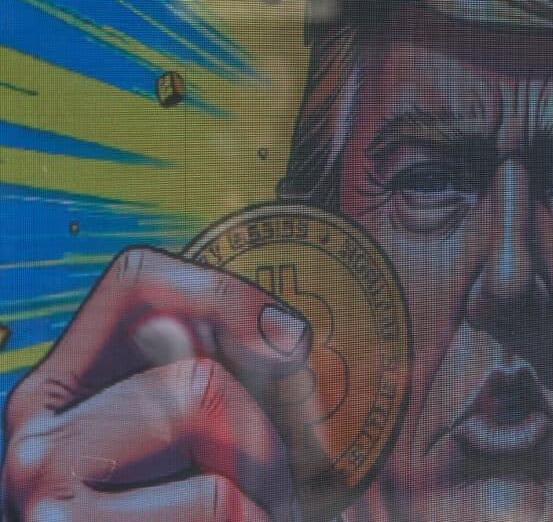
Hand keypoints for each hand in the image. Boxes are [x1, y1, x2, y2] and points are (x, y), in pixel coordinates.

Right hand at [2, 247, 311, 521]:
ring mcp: (45, 508)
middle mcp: (33, 441)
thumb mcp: (175, 448)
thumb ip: (206, 384)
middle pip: (200, 381)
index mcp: (55, 393)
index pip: (136, 281)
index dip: (227, 292)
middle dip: (270, 442)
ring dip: (271, 502)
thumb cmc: (168, 519)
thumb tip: (285, 337)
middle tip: (273, 490)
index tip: (293, 338)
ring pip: (221, 461)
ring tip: (253, 521)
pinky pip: (225, 513)